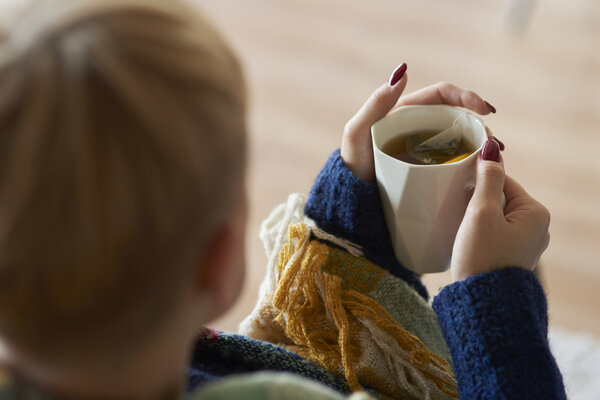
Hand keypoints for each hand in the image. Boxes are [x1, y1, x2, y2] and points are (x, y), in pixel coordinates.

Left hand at [341, 63, 495, 180]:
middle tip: (493, 142)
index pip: (443, 95)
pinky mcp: (430, 169)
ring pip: (461, 138)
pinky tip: (482, 171)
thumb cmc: (352, 162)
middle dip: (480, 124)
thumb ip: (377, 103)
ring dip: (480, 143)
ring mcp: (426, 148)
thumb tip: (403, 72)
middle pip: (458, 116)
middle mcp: (420, 126)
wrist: (352, 197)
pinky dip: (472, 162)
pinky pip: (455, 161)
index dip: (467, 97)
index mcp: (407, 112)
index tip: (485, 109)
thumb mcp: (357, 132)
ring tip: (493, 157)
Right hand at [450, 141, 550, 281]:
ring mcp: (527, 246)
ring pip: (497, 218)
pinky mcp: (513, 259)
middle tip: (461, 216)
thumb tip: (492, 148)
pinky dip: (481, 236)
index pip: (504, 181)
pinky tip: (470, 245)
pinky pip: (496, 236)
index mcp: (536, 213)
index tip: (460, 193)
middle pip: (501, 200)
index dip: (479, 184)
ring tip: (464, 233)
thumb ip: (488, 179)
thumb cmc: (482, 257)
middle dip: (478, 204)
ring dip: (478, 220)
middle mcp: (538, 229)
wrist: (482, 304)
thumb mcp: (482, 212)